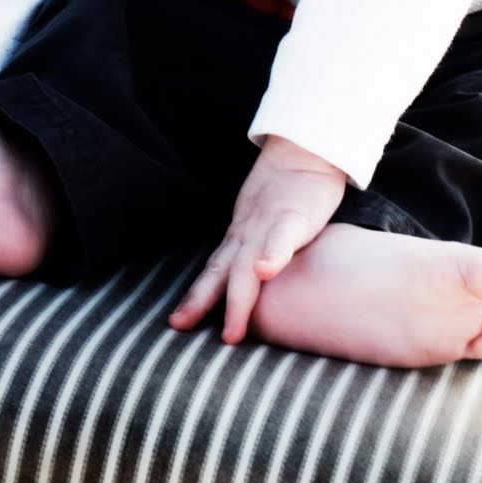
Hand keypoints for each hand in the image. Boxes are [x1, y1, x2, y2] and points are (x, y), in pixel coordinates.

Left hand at [169, 136, 345, 344]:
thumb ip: (256, 251)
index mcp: (241, 238)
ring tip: (231, 330)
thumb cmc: (287, 193)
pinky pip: (282, 238)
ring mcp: (268, 226)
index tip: (176, 323)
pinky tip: (265, 271)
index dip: (195, 297)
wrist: (304, 152)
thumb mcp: (264, 224)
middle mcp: (247, 235)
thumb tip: (253, 284)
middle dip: (201, 301)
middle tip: (180, 326)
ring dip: (237, 298)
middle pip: (220, 272)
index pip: (213, 271)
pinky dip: (273, 255)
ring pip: (247, 264)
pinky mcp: (294, 217)